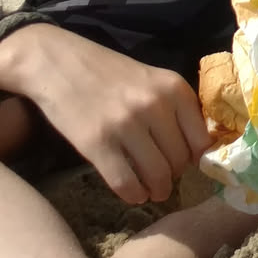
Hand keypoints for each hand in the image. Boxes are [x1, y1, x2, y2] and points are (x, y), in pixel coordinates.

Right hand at [0, 24, 208, 205]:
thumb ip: (174, 108)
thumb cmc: (106, 72)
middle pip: (179, 160)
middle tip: (164, 178)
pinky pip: (125, 182)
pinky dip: (132, 194)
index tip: (185, 164)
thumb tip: (194, 150)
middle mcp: (154, 105)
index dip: (194, 158)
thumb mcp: (151, 80)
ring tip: (152, 191)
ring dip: (157, 189)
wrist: (56, 63)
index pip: (201, 140)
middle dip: (174, 175)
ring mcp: (125, 125)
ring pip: (156, 175)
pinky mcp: (96, 143)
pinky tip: (132, 193)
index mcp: (174, 88)